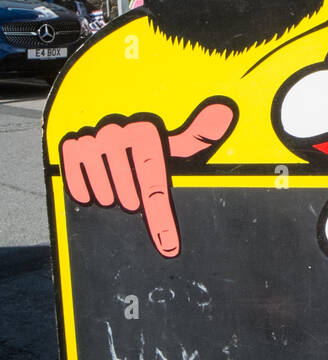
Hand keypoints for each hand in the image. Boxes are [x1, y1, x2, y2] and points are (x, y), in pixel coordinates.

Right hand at [60, 101, 235, 257]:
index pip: (154, 185)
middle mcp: (119, 130)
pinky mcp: (72, 144)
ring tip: (114, 196)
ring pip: (101, 185)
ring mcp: (94, 137)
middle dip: (131, 201)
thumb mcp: (177, 145)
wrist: (117, 136)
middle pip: (126, 190)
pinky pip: (75, 175)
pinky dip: (82, 187)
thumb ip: (199, 135)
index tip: (167, 245)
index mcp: (147, 133)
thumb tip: (224, 113)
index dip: (161, 218)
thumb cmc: (152, 148)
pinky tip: (91, 195)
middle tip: (132, 203)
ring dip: (108, 197)